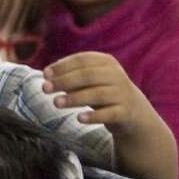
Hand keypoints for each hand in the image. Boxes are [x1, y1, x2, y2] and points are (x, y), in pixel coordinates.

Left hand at [42, 51, 177, 178]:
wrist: (133, 112)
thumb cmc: (102, 92)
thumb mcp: (89, 81)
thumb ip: (70, 76)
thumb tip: (46, 75)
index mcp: (106, 62)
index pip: (82, 60)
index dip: (62, 66)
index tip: (45, 74)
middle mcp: (117, 75)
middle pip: (88, 75)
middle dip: (64, 81)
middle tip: (45, 89)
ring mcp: (123, 94)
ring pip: (97, 94)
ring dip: (74, 98)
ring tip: (56, 103)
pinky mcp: (126, 112)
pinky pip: (109, 114)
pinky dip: (94, 116)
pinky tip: (79, 119)